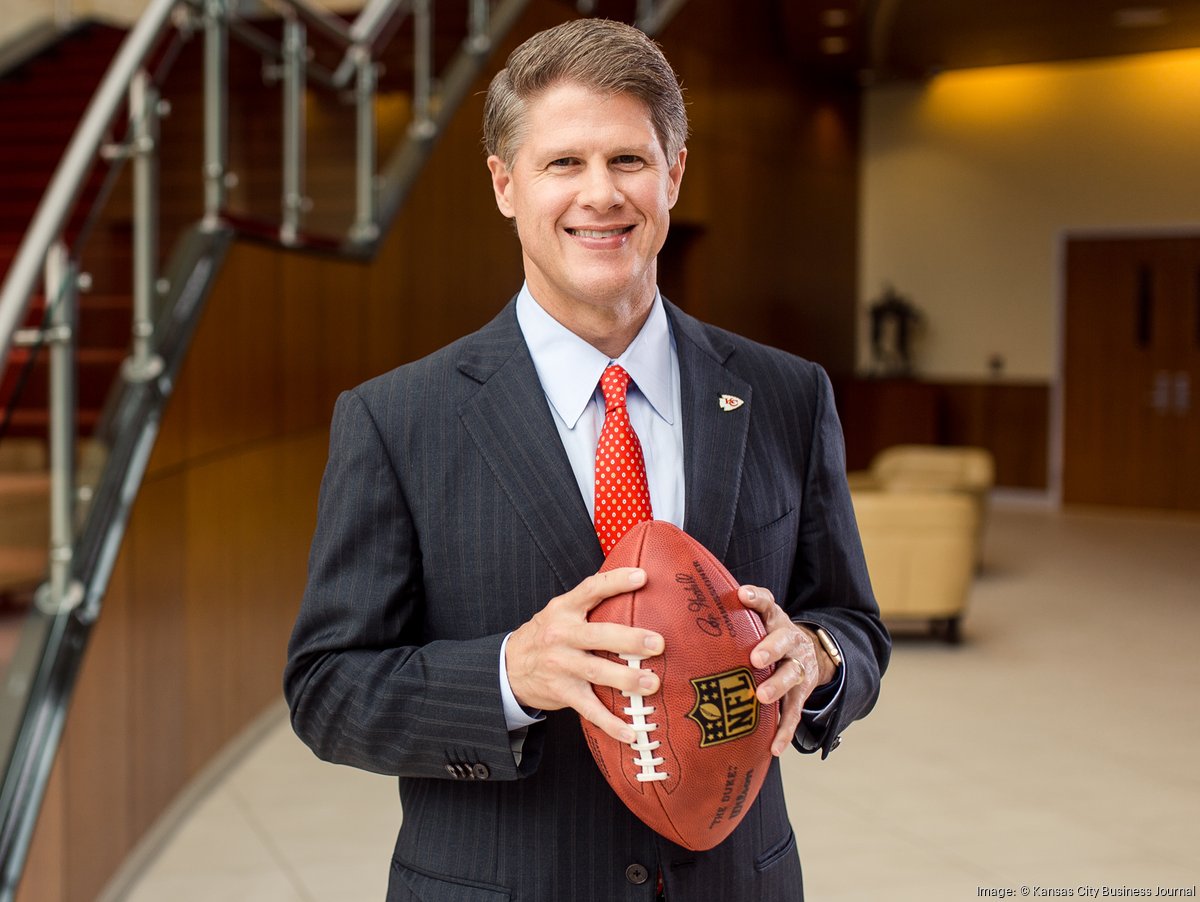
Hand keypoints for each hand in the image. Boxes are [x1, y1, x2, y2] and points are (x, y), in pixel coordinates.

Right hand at [505, 568, 664, 744]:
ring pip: (596, 672)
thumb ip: (590, 602)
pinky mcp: (562, 692)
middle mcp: (561, 635)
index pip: (590, 589)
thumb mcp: (560, 611)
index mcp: (564, 609)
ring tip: (652, 683)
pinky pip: (590, 709)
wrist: (509, 667)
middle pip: (598, 635)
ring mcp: (561, 665)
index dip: (616, 581)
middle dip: (630, 640)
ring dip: (626, 679)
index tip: (642, 577)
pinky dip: (611, 723)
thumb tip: (638, 585)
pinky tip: (632, 732)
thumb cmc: (547, 634)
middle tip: (658, 643)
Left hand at [739, 585, 836, 756]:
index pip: (766, 603)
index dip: (756, 598)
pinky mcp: (802, 693)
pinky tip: (774, 746)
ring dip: (777, 687)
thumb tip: (682, 609)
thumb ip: (732, 616)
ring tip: (762, 697)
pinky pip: (794, 712)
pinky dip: (785, 730)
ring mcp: (797, 667)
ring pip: (791, 676)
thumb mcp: (757, 621)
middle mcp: (789, 641)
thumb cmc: (768, 636)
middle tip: (755, 658)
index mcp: (774, 620)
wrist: (812, 653)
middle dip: (770, 649)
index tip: (742, 595)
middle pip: (784, 641)